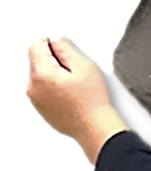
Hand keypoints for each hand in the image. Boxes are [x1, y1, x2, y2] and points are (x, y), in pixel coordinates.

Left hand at [26, 36, 127, 163]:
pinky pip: (43, 91)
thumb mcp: (84, 66)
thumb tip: (58, 42)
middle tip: (73, 70)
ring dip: (52, 74)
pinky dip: (53, 88)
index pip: (35, 47)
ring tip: (73, 84)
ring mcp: (36, 100)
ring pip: (39, 76)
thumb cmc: (92, 102)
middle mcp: (34, 87)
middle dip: (52, 60)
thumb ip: (66, 49)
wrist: (95, 128)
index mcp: (42, 74)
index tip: (60, 47)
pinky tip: (70, 94)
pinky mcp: (41, 109)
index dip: (49, 43)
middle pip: (36, 62)